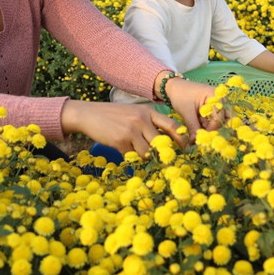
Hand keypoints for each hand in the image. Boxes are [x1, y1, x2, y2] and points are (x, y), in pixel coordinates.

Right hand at [60, 100, 185, 155]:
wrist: (89, 114)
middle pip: (161, 143)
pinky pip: (132, 157)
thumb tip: (164, 142)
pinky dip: (130, 159)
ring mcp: (131, 130)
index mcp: (148, 112)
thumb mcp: (134, 113)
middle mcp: (142, 119)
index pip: (172, 126)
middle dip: (164, 154)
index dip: (181, 139)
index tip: (184, 149)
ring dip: (145, 158)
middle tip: (165, 162)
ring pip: (147, 153)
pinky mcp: (120, 141)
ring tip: (138, 155)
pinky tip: (125, 153)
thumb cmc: (113, 115)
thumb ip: (149, 124)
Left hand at [163, 77, 229, 137]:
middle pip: (227, 119)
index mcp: (216, 96)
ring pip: (223, 120)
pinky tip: (200, 122)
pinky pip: (217, 119)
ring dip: (213, 126)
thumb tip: (195, 142)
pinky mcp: (215, 108)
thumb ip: (193, 127)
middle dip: (216, 128)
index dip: (211, 129)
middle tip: (204, 132)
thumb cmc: (180, 95)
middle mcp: (221, 99)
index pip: (219, 118)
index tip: (201, 136)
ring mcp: (219, 103)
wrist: (175, 87)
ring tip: (201, 124)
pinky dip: (210, 124)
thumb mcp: (186, 112)